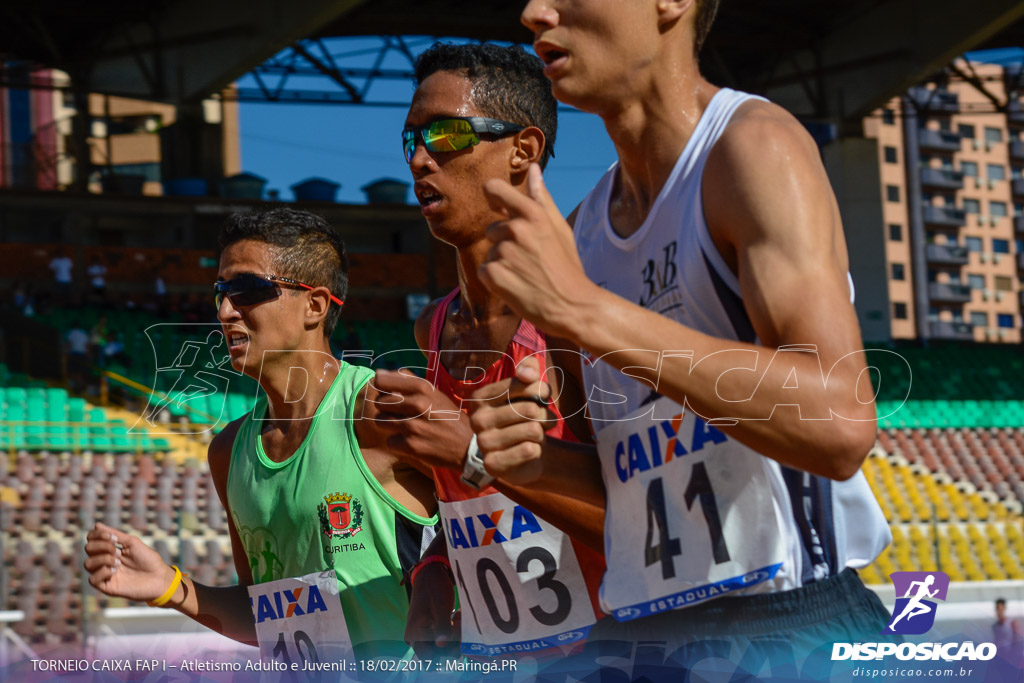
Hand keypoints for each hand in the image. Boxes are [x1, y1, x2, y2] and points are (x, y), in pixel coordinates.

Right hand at [84, 522, 176, 602]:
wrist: (159, 577)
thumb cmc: (148, 559)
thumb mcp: (132, 543)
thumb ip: (115, 535)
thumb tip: (97, 525)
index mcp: (110, 549)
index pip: (91, 539)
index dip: (97, 535)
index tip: (113, 538)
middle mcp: (104, 561)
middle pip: (88, 549)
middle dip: (102, 546)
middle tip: (118, 551)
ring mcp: (105, 574)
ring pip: (88, 564)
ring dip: (103, 559)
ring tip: (119, 562)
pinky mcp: (107, 587)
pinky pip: (92, 579)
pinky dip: (102, 572)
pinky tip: (115, 571)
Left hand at [371, 369, 473, 471]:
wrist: (469, 446)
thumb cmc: (449, 418)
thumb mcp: (435, 394)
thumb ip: (409, 381)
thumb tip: (379, 373)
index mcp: (423, 388)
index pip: (381, 381)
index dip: (381, 389)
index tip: (387, 394)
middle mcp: (417, 404)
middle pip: (379, 402)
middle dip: (386, 409)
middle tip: (401, 415)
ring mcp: (413, 425)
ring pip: (380, 421)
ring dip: (390, 426)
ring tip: (405, 428)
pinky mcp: (411, 446)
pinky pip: (389, 441)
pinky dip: (397, 443)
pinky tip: (411, 441)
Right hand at [404, 563, 460, 659]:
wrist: (430, 574)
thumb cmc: (434, 589)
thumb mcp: (441, 607)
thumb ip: (442, 627)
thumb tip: (441, 645)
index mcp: (414, 635)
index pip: (429, 657)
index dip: (445, 652)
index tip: (457, 639)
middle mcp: (415, 638)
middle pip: (437, 653)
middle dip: (452, 642)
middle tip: (460, 624)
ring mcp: (422, 634)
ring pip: (442, 646)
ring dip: (454, 637)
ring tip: (458, 618)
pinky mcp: (429, 630)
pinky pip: (442, 638)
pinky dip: (452, 631)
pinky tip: (456, 617)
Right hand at [469, 356, 555, 484]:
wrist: (524, 454)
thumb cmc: (526, 417)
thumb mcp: (529, 389)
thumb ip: (529, 369)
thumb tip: (528, 374)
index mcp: (480, 397)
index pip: (522, 384)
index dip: (541, 390)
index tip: (543, 397)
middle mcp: (476, 419)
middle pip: (531, 410)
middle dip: (544, 416)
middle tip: (542, 421)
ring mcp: (483, 443)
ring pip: (533, 431)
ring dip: (540, 434)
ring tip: (533, 437)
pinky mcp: (493, 464)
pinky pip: (530, 450)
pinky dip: (537, 451)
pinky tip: (528, 452)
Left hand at [480, 164, 594, 339]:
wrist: (572, 306)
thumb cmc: (567, 266)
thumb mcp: (559, 228)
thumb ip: (542, 197)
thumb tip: (533, 168)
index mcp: (532, 213)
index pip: (493, 188)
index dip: (493, 197)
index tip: (498, 209)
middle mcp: (515, 229)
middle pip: (492, 230)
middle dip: (505, 243)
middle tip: (529, 260)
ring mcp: (503, 252)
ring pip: (490, 252)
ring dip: (502, 264)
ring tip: (525, 275)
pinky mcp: (493, 275)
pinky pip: (484, 271)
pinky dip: (496, 280)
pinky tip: (516, 286)